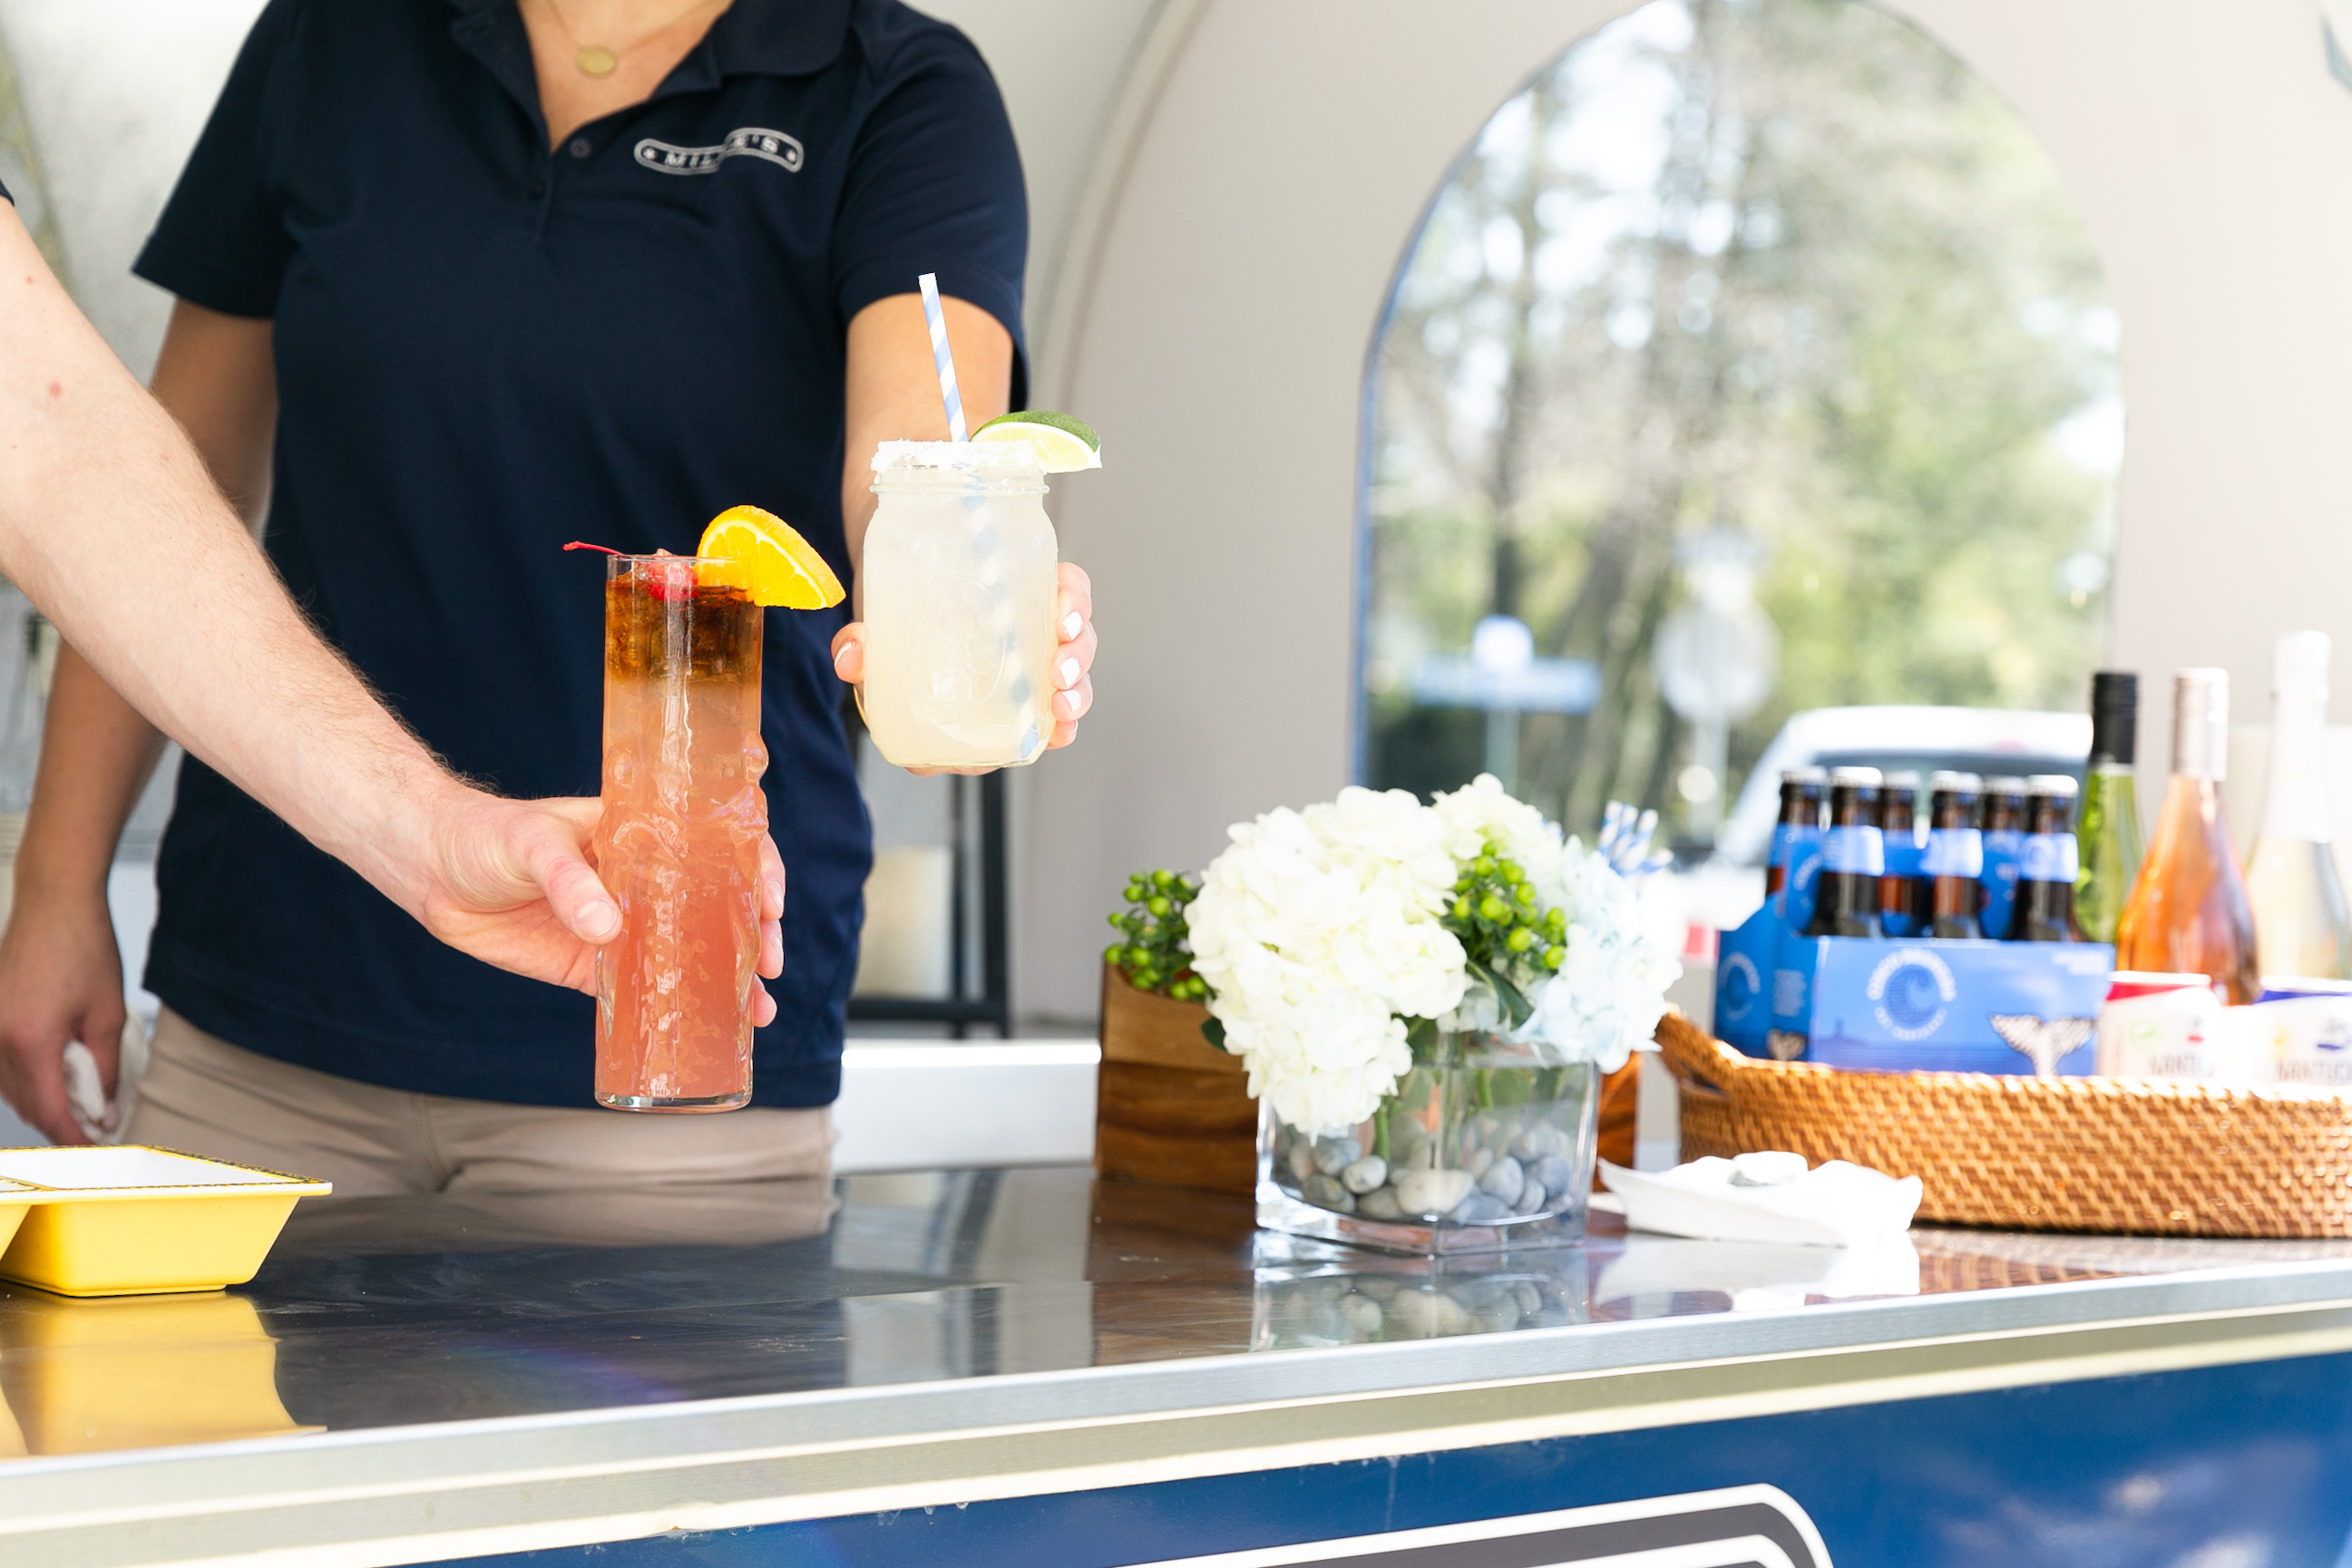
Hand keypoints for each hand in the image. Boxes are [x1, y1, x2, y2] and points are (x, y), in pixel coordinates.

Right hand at [0, 881, 125, 1144]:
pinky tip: (55, 1070)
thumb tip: (104, 1108)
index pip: (48, 1110)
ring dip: (43, 1099)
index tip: (94, 1148)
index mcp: (30, 1040)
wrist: (55, 903)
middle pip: (25, 1104)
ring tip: (82, 1093)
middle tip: (97, 1122)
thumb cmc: (83, 948)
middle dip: (60, 1120)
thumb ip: (104, 1070)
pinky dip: (26, 1077)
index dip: (73, 1137)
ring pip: (10, 1088)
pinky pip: (1, 1065)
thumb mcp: (108, 1015)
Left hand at [412, 791, 786, 1024]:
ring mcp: (621, 924)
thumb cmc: (483, 834)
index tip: (768, 900)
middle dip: (756, 932)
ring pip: (692, 951)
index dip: (756, 867)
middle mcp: (643, 880)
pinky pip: (644, 988)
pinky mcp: (590, 965)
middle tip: (768, 961)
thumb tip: (608, 928)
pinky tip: (707, 1025)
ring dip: (730, 977)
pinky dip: (676, 1006)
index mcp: (641, 833)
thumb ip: (570, 882)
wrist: (428, 868)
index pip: (719, 842)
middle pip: (720, 902)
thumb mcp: (531, 844)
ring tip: (759, 1008)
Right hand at [830, 562, 1095, 773]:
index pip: (1017, 739)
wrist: (898, 566)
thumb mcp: (869, 644)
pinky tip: (1067, 604)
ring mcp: (1030, 647)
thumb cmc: (889, 623)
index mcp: (976, 712)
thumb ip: (859, 655)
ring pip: (1072, 659)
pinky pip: (1069, 604)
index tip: (1048, 732)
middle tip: (1059, 686)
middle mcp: (1010, 685)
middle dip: (1071, 700)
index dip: (1041, 738)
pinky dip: (1074, 602)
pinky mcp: (1039, 604)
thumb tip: (848, 657)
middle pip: (1056, 704)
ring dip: (1079, 655)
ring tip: (1066, 638)